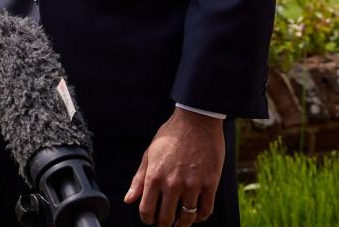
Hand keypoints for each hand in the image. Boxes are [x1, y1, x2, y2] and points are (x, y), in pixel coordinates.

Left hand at [125, 108, 224, 225]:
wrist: (196, 121)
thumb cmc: (171, 136)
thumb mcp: (149, 154)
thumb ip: (139, 179)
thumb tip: (129, 199)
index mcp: (154, 177)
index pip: (147, 211)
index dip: (147, 220)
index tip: (150, 220)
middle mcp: (172, 184)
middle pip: (166, 219)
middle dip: (164, 225)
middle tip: (165, 223)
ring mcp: (192, 185)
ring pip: (187, 218)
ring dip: (182, 224)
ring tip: (180, 222)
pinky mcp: (209, 184)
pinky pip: (206, 210)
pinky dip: (201, 217)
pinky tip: (197, 214)